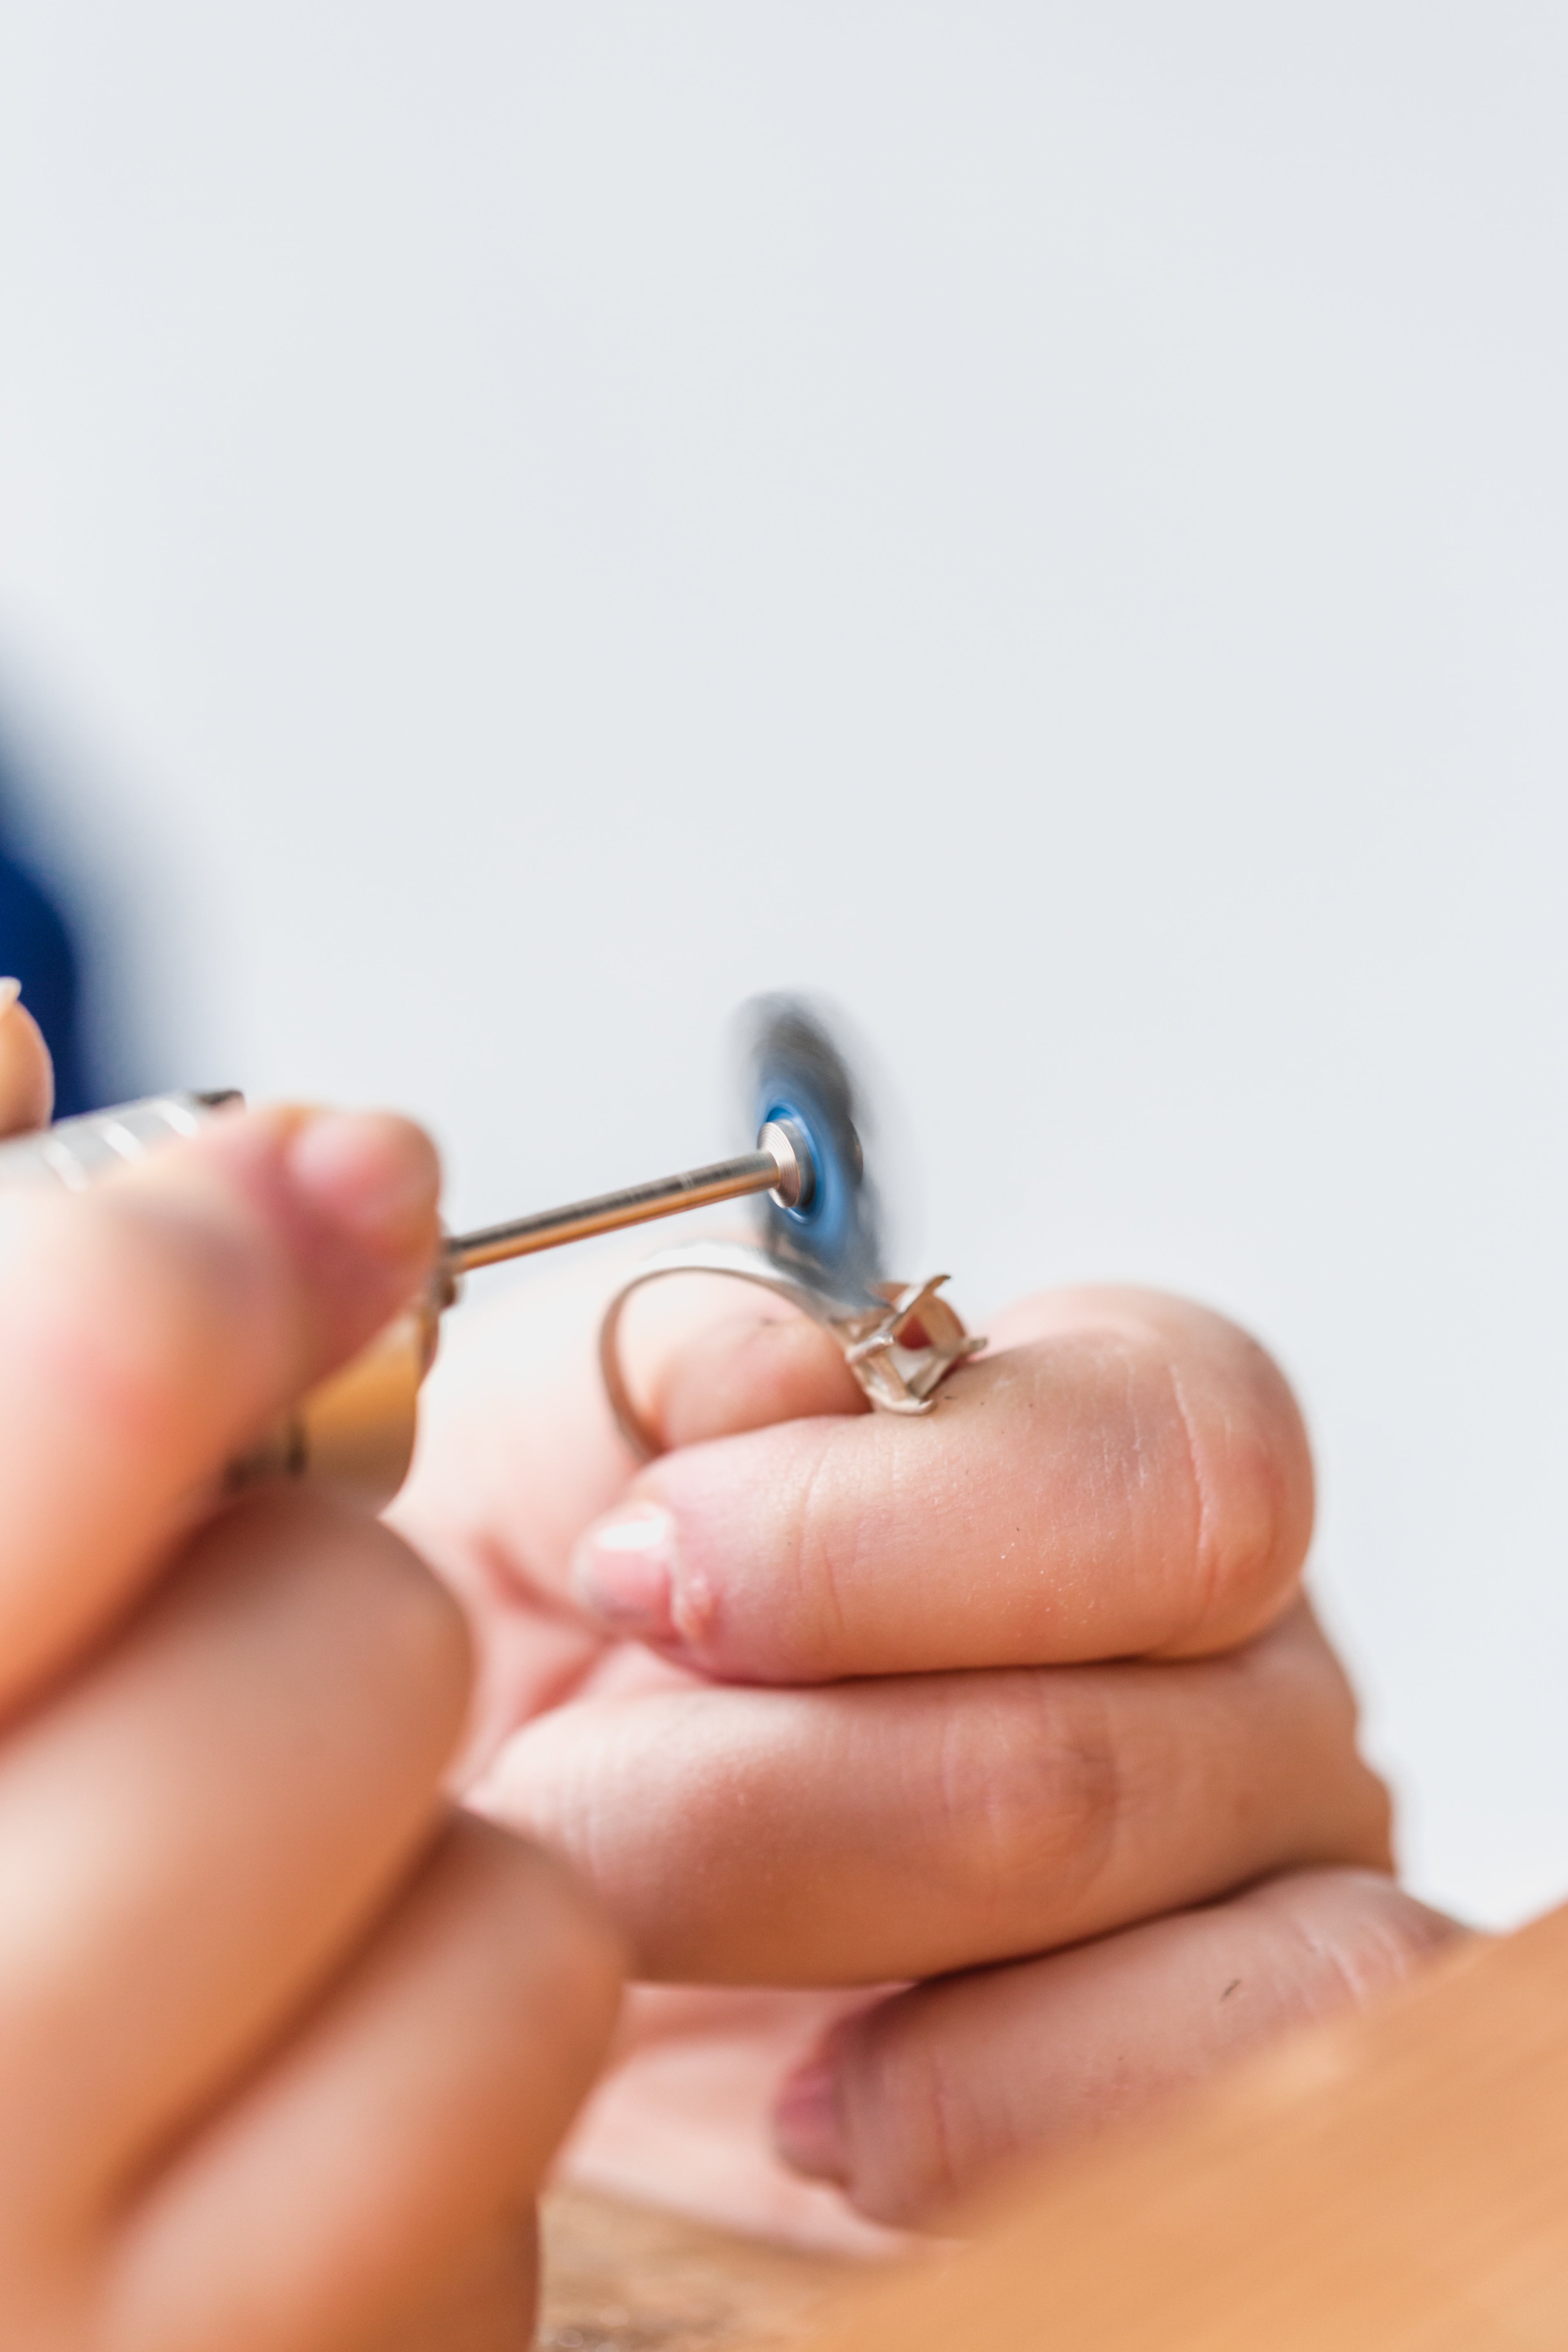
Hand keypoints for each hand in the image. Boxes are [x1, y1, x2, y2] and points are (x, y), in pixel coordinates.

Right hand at [0, 992, 620, 2349]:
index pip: (81, 1380)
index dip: (210, 1248)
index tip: (319, 1189)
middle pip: (337, 1641)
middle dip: (317, 1596)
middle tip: (212, 1640)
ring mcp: (81, 2305)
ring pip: (500, 1897)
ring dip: (412, 1836)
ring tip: (243, 1874)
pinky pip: (514, 2093)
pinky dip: (454, 2030)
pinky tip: (296, 2051)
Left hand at [397, 1254, 1459, 2236]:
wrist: (497, 1899)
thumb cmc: (537, 1642)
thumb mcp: (535, 1459)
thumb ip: (651, 1370)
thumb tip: (777, 1371)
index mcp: (1117, 1459)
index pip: (1178, 1457)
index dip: (899, 1530)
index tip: (640, 1571)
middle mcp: (1240, 1668)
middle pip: (1130, 1744)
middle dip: (789, 1793)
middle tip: (568, 1790)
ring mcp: (1261, 1902)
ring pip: (1209, 1950)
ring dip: (864, 1957)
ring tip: (645, 1936)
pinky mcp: (1212, 2118)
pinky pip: (1236, 2137)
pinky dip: (998, 2128)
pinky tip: (813, 2102)